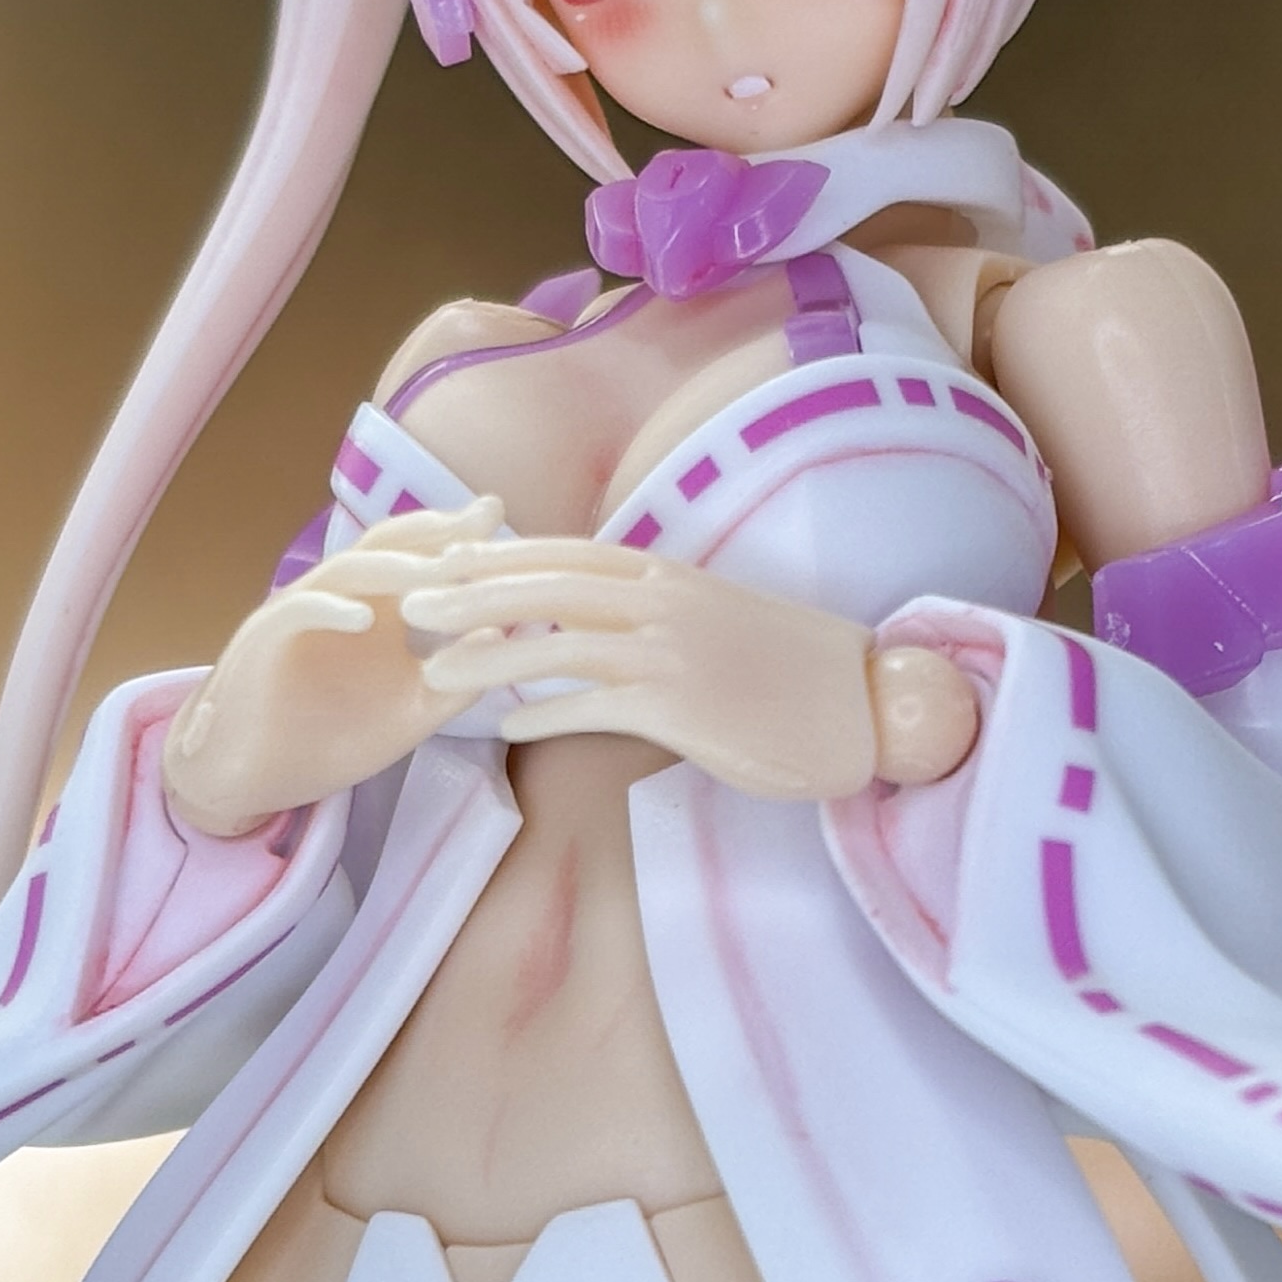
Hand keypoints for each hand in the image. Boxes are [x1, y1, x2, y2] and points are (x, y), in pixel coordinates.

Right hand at [164, 499, 510, 833]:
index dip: (456, 538)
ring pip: (347, 571)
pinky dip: (329, 609)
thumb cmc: (323, 740)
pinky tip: (364, 618)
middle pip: (388, 549)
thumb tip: (502, 637)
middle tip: (487, 518)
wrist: (248, 779)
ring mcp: (298, 615)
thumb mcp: (405, 717)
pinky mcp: (263, 643)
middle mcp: (337, 600)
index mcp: (372, 612)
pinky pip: (295, 612)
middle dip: (437, 532)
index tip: (502, 524)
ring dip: (396, 567)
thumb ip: (452, 682)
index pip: (416, 558)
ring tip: (443, 566)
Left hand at [402, 536, 888, 800]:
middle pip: (546, 588)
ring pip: (556, 646)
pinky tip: (506, 729)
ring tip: (434, 675)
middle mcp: (664, 603)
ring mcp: (672, 653)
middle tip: (412, 605)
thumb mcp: (720, 618)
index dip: (499, 554)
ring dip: (488, 659)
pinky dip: (545, 715)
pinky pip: (594, 708)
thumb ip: (657, 610)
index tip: (445, 559)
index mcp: (670, 574)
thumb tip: (597, 620)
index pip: (565, 553)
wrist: (870, 706)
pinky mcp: (682, 708)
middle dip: (471, 594)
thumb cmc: (794, 672)